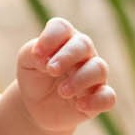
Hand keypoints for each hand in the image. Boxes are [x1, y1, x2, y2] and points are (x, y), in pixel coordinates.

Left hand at [13, 17, 115, 134]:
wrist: (37, 107)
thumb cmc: (34, 77)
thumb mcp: (26, 63)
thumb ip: (33, 54)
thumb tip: (46, 60)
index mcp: (63, 39)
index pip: (62, 28)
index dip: (50, 38)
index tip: (36, 55)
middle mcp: (83, 54)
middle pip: (84, 44)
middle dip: (67, 56)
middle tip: (51, 70)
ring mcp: (93, 75)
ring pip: (99, 69)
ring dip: (80, 79)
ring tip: (62, 92)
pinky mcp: (98, 98)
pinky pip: (108, 97)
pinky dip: (96, 101)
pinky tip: (80, 105)